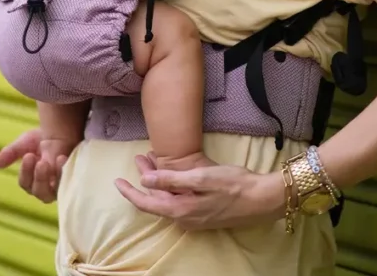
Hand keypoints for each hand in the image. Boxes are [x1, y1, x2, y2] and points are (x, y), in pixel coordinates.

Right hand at [0, 128, 73, 203]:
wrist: (62, 131)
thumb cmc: (42, 140)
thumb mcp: (24, 144)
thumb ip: (10, 153)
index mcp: (31, 180)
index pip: (25, 183)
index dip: (25, 172)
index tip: (29, 155)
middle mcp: (44, 187)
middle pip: (38, 192)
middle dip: (38, 178)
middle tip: (40, 162)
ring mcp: (59, 185)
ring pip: (52, 192)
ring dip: (50, 178)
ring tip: (49, 162)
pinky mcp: (72, 179)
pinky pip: (68, 182)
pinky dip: (64, 172)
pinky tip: (62, 159)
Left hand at [115, 152, 283, 229]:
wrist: (260, 198)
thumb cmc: (232, 184)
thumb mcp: (200, 177)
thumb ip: (171, 180)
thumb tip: (144, 181)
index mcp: (180, 210)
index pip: (146, 203)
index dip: (129, 192)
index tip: (116, 181)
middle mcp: (184, 218)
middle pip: (156, 200)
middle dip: (144, 180)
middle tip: (140, 157)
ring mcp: (194, 218)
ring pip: (167, 200)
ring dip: (158, 181)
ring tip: (152, 160)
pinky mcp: (203, 214)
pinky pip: (179, 201)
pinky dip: (171, 186)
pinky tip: (173, 173)